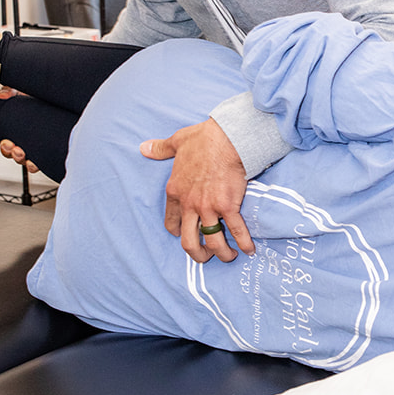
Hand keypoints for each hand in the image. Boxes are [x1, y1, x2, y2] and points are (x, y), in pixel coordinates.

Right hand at [0, 88, 39, 174]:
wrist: (61, 105)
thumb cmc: (39, 99)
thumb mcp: (23, 92)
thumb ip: (11, 91)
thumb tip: (2, 94)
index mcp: (10, 126)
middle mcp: (18, 138)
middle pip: (5, 150)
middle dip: (5, 149)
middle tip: (9, 144)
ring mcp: (30, 146)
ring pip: (18, 158)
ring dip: (17, 157)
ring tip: (20, 151)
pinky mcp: (42, 152)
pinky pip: (34, 164)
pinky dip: (32, 165)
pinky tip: (33, 162)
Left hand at [141, 117, 252, 262]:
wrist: (226, 138)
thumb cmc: (202, 139)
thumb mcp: (176, 142)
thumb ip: (160, 149)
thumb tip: (144, 148)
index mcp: (175, 192)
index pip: (172, 223)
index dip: (179, 233)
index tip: (186, 234)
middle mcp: (189, 205)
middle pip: (189, 242)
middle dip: (198, 254)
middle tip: (206, 256)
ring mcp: (208, 207)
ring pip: (212, 242)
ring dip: (222, 254)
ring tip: (229, 256)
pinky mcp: (228, 206)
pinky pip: (236, 231)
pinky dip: (244, 243)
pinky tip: (249, 250)